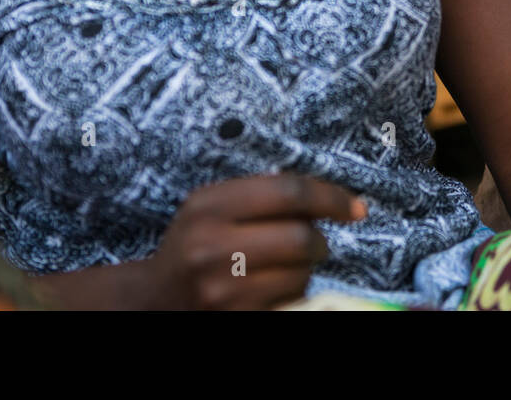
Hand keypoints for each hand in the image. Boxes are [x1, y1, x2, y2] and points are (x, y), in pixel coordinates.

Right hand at [145, 174, 366, 308]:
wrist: (154, 300)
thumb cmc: (194, 245)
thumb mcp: (211, 207)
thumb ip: (257, 194)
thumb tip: (324, 197)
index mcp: (208, 206)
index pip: (288, 192)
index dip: (330, 197)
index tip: (355, 207)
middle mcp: (210, 247)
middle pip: (301, 236)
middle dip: (319, 241)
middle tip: (315, 244)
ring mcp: (221, 290)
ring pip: (300, 275)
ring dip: (304, 271)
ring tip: (281, 269)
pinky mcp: (235, 318)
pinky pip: (290, 303)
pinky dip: (292, 295)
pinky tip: (272, 290)